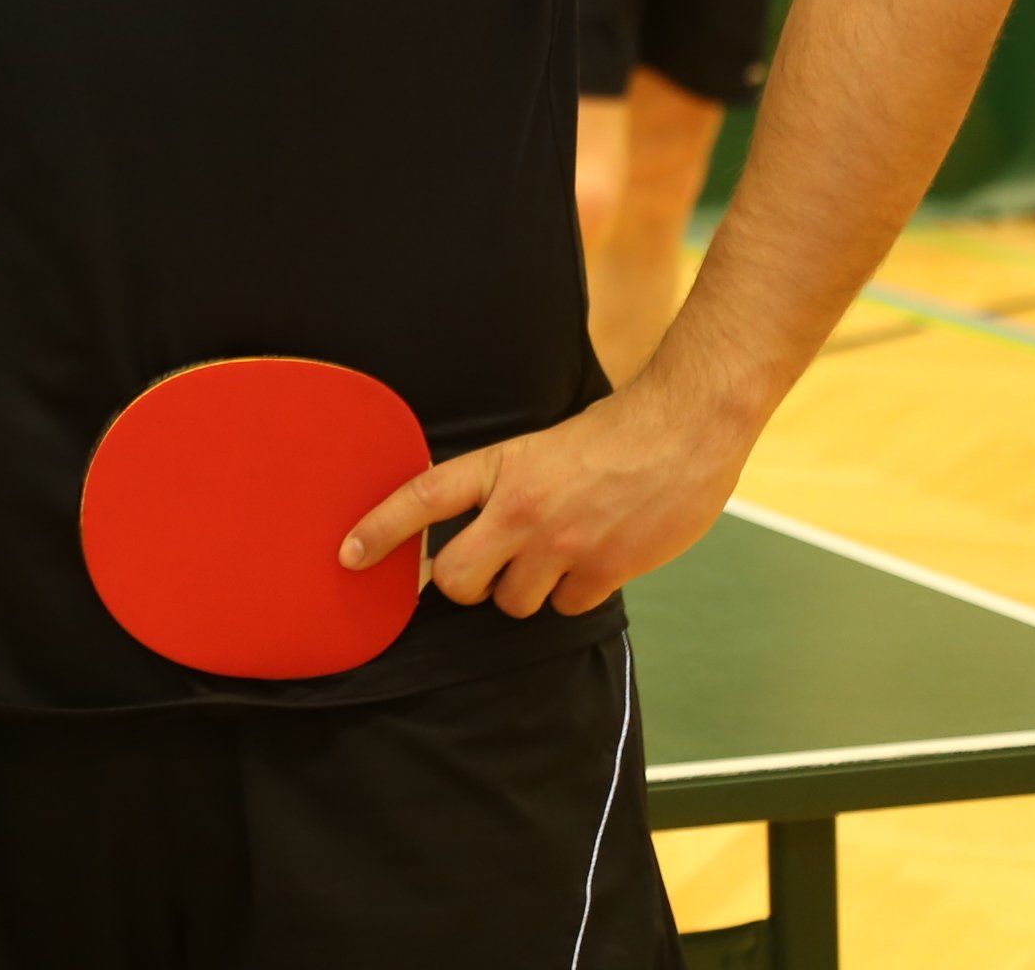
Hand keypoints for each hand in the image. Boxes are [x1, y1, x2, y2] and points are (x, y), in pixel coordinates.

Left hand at [339, 375, 750, 621]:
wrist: (685, 428)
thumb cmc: (615, 433)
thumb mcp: (541, 446)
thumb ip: (506, 485)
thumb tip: (477, 525)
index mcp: (503, 467)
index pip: (423, 499)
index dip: (380, 530)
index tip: (349, 555)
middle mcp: (524, 510)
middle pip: (460, 581)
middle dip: (465, 584)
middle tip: (485, 567)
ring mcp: (564, 543)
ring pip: (514, 602)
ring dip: (527, 588)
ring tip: (555, 551)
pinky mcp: (605, 569)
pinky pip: (567, 606)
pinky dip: (574, 592)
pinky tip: (594, 558)